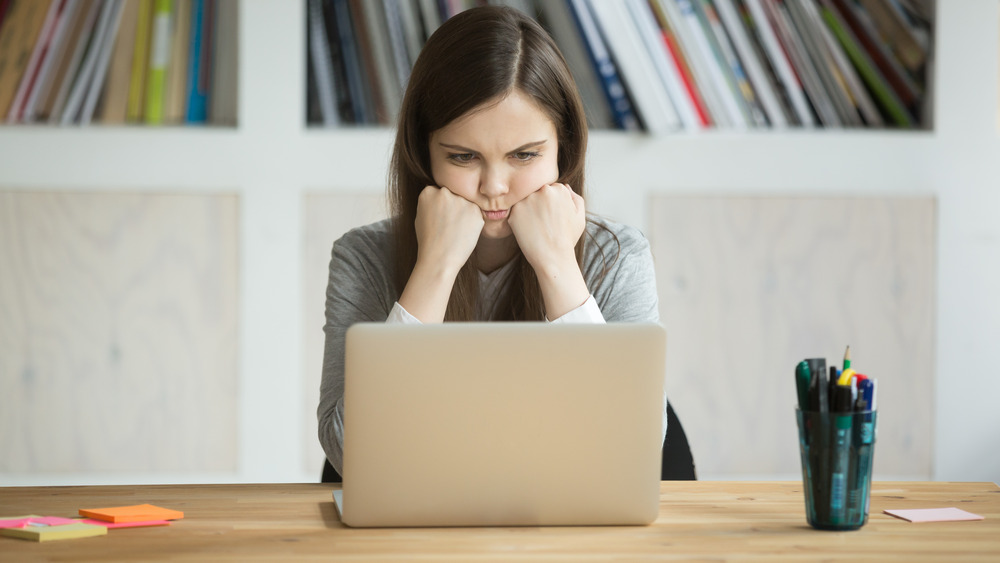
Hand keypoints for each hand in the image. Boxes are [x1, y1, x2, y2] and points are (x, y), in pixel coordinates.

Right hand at [398, 186, 483, 322]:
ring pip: (466, 204)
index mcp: (428, 192)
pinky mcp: (475, 210)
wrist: (439, 259)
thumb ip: (431, 203)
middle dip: (453, 206)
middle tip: (449, 225)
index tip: (440, 217)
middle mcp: (445, 192)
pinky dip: (473, 222)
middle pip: (454, 195)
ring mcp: (461, 200)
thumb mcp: (421, 216)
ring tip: (456, 231)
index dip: (441, 206)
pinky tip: (464, 233)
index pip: (439, 192)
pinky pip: (475, 214)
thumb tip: (440, 198)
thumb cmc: (428, 242)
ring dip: (464, 213)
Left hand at [507, 183, 585, 270]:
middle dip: (539, 205)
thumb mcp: (579, 217)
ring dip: (528, 211)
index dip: (550, 205)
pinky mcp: (515, 210)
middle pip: (537, 193)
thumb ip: (575, 198)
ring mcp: (528, 200)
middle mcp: (543, 190)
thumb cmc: (567, 239)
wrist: (553, 257)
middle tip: (543, 223)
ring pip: (525, 202)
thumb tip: (565, 186)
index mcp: (560, 189)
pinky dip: (519, 221)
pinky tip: (529, 231)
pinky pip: (515, 212)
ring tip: (536, 228)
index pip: (550, 190)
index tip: (552, 217)